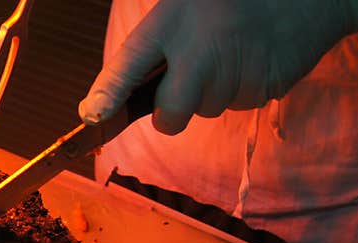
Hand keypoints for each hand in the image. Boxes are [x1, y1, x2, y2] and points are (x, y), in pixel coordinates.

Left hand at [79, 0, 357, 133]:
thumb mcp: (187, 3)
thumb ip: (156, 44)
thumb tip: (112, 98)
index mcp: (174, 20)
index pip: (131, 61)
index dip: (110, 91)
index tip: (92, 115)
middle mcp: (202, 48)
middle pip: (172, 113)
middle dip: (173, 113)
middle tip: (187, 83)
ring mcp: (236, 70)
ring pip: (207, 109)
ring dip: (214, 92)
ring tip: (232, 50)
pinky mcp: (265, 86)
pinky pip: (240, 104)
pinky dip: (243, 88)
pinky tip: (254, 56)